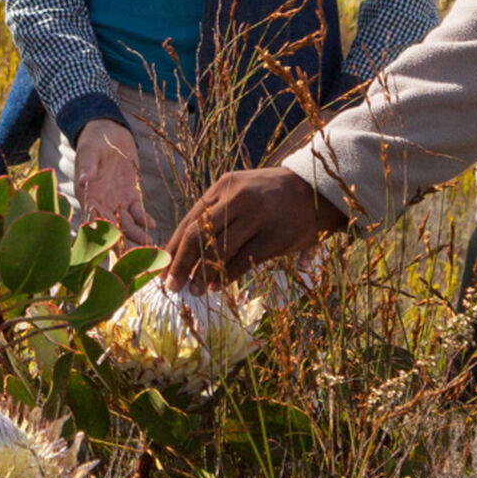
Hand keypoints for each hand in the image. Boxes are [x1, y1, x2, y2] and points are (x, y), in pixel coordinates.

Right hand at [72, 118, 154, 246]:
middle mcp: (101, 202)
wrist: (108, 131)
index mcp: (87, 194)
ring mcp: (116, 200)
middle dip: (121, 240)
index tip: (109, 241)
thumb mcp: (90, 150)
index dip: (100, 229)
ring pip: (126, 223)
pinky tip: (153, 224)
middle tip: (133, 255)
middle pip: (110, 225)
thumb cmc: (94, 140)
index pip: (92, 215)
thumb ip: (87, 165)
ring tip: (148, 243)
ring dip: (136, 234)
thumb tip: (83, 180)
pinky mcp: (130, 195)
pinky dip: (144, 219)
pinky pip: (137, 212)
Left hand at [163, 168, 346, 289]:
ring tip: (192, 290)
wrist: (315, 189)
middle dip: (180, 262)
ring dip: (201, 273)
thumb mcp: (240, 191)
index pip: (190, 219)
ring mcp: (257, 217)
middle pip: (198, 234)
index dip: (173, 245)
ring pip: (219, 248)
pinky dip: (226, 276)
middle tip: (170, 285)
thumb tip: (184, 246)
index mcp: (223, 186)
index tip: (161, 266)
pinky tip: (215, 287)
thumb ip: (216, 212)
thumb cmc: (270, 195)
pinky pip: (243, 259)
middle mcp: (237, 198)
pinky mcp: (274, 236)